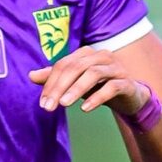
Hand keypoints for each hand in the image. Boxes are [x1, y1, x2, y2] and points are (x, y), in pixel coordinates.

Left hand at [30, 48, 151, 120]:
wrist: (130, 96)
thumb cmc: (100, 86)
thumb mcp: (76, 82)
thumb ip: (56, 78)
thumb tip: (31, 75)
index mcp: (87, 53)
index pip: (64, 65)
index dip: (51, 82)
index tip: (43, 102)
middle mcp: (102, 56)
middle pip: (76, 67)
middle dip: (60, 87)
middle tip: (49, 106)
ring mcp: (116, 68)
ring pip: (93, 74)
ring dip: (76, 89)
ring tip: (64, 104)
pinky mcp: (127, 82)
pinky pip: (112, 87)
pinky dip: (97, 97)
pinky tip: (86, 108)